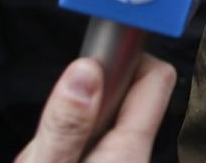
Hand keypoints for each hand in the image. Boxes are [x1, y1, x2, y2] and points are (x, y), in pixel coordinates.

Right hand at [15, 55, 175, 162]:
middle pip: (127, 97)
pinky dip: (76, 142)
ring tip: (48, 148)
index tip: (94, 53)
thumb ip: (65, 125)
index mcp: (130, 150)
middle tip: (56, 116)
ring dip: (78, 123)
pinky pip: (96, 144)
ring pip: (107, 122)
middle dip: (89, 96)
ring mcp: (123, 162)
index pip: (156, 76)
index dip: (127, 56)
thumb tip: (85, 71)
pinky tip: (53, 156)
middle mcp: (136, 157)